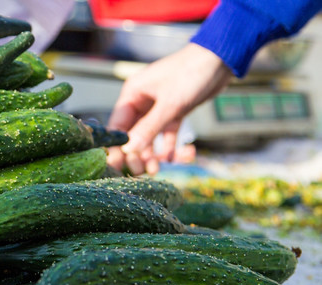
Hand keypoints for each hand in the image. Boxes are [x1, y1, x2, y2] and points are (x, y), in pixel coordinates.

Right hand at [106, 43, 232, 174]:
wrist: (222, 57)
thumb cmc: (191, 74)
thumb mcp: (170, 104)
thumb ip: (149, 128)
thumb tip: (129, 150)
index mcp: (132, 94)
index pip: (116, 126)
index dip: (116, 148)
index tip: (117, 167)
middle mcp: (141, 102)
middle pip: (132, 135)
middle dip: (137, 154)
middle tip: (142, 172)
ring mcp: (157, 108)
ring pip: (150, 138)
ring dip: (154, 154)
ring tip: (159, 168)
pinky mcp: (173, 112)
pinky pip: (168, 135)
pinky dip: (172, 146)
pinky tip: (184, 155)